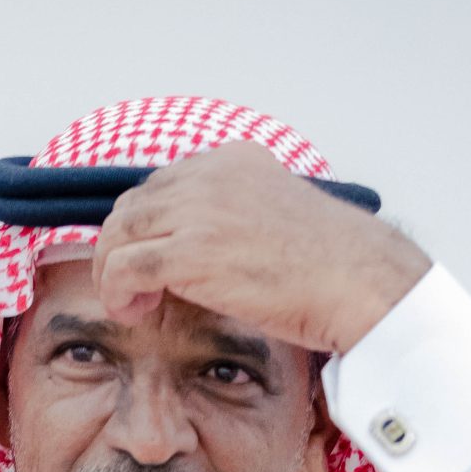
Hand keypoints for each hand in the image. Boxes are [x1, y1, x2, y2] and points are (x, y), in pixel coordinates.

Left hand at [89, 143, 430, 355]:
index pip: (163, 184)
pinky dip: (118, 291)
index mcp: (233, 160)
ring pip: (120, 234)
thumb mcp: (279, 218)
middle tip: (132, 287)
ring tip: (132, 303)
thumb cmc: (331, 266)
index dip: (147, 226)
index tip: (150, 259)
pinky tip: (135, 311)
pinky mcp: (190, 251)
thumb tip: (209, 247)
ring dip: (114, 271)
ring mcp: (198, 210)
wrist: (356, 281)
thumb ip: (239, 216)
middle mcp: (210, 175)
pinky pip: (126, 266)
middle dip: (122, 247)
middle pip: (133, 205)